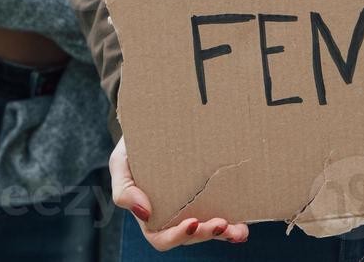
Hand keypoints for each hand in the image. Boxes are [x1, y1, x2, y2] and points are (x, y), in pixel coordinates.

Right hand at [110, 137, 249, 249]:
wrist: (152, 124)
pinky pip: (222, 215)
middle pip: (189, 236)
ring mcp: (193, 207)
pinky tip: (244, 226)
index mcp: (151, 215)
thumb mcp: (120, 164)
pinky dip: (233, 225)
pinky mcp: (209, 196)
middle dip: (205, 234)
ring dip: (224, 234)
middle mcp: (173, 216)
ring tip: (238, 229)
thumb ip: (123, 189)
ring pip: (208, 230)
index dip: (176, 236)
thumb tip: (145, 212)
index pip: (161, 238)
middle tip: (221, 223)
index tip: (191, 222)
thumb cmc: (132, 148)